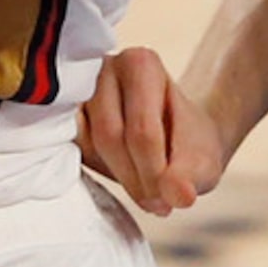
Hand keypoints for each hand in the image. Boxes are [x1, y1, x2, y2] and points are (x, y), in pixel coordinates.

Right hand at [78, 46, 225, 216]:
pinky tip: (120, 178)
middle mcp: (104, 67)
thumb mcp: (202, 162)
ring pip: (88, 144)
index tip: (169, 200)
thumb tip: (179, 196)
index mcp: (141, 64)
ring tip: (144, 192)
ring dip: (116, 177)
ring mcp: (79, 91)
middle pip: (110, 136)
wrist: (175, 137)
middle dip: (134, 178)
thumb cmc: (188, 143)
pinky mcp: (65, 116)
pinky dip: (96, 171)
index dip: (154, 174)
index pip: (141, 130)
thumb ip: (191, 176)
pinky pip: (71, 151)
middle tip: (156, 203)